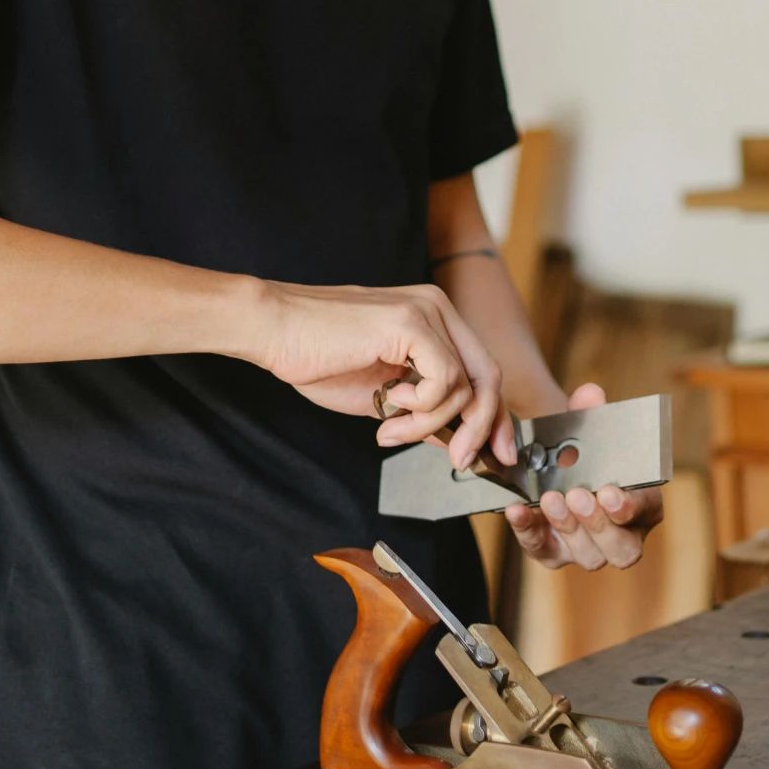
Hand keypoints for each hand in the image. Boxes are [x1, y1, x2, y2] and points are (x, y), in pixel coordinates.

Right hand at [254, 278, 511, 467]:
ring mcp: (427, 311)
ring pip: (464, 387)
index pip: (482, 371)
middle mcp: (437, 308)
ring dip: (428, 423)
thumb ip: (422, 410)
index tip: (494, 455)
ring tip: (389, 429)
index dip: (494, 416)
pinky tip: (388, 404)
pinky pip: (445, 381)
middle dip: (481, 428)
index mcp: (432, 320)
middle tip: (461, 460)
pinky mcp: (412, 322)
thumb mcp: (381, 395)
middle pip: (488, 376)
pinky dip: (422, 407)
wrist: (274, 331)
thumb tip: (455, 440)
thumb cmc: (317, 358)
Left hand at [504, 383, 664, 571]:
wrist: (551, 464)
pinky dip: (528, 530)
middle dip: (598, 523)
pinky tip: (516, 510)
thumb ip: (589, 412)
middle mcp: (621, 534)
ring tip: (549, 498)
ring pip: (588, 555)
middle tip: (577, 496)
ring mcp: (587, 549)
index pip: (644, 511)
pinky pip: (541, 548)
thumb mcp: (587, 428)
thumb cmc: (583, 452)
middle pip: (621, 548)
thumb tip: (589, 394)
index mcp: (643, 504)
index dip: (630, 507)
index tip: (610, 492)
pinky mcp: (553, 552)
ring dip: (567, 526)